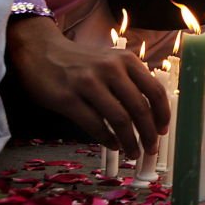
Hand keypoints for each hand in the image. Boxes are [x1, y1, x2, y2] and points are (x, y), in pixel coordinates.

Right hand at [7, 17, 169, 157]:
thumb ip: (130, 80)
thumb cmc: (81, 61)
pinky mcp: (67, 98)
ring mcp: (88, 83)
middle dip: (149, 133)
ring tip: (133, 153)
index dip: (162, 114)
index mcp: (126, 60)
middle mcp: (110, 69)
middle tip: (151, 149)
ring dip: (129, 141)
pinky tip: (112, 145)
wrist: (41, 51)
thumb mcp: (111, 61)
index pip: (154, 90)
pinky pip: (95, 124)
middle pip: (139, 108)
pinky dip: (107, 139)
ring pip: (119, 119)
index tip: (164, 130)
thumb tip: (151, 113)